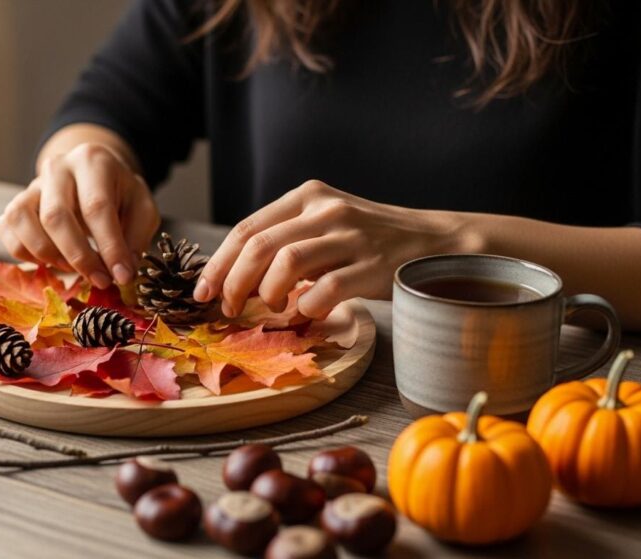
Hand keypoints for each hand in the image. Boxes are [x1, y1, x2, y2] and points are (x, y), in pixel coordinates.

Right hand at [0, 143, 159, 288]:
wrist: (93, 177)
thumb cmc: (120, 195)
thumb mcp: (142, 209)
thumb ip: (136, 238)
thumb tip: (123, 273)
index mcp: (92, 161)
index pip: (96, 207)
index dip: (109, 247)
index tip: (121, 276)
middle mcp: (56, 167)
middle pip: (55, 216)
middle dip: (79, 257)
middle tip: (100, 280)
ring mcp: (31, 184)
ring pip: (22, 220)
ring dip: (47, 254)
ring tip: (72, 268)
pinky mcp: (15, 203)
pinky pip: (6, 229)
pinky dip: (24, 253)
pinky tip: (49, 261)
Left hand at [193, 180, 479, 317]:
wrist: (437, 242)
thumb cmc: (371, 241)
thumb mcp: (326, 225)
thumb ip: (286, 240)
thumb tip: (235, 278)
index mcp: (308, 196)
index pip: (248, 228)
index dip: (219, 263)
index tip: (204, 291)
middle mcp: (326, 209)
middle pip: (259, 245)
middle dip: (233, 282)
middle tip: (228, 308)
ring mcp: (351, 236)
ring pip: (286, 262)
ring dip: (266, 294)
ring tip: (269, 309)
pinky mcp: (372, 265)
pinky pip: (325, 290)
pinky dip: (307, 308)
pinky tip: (307, 315)